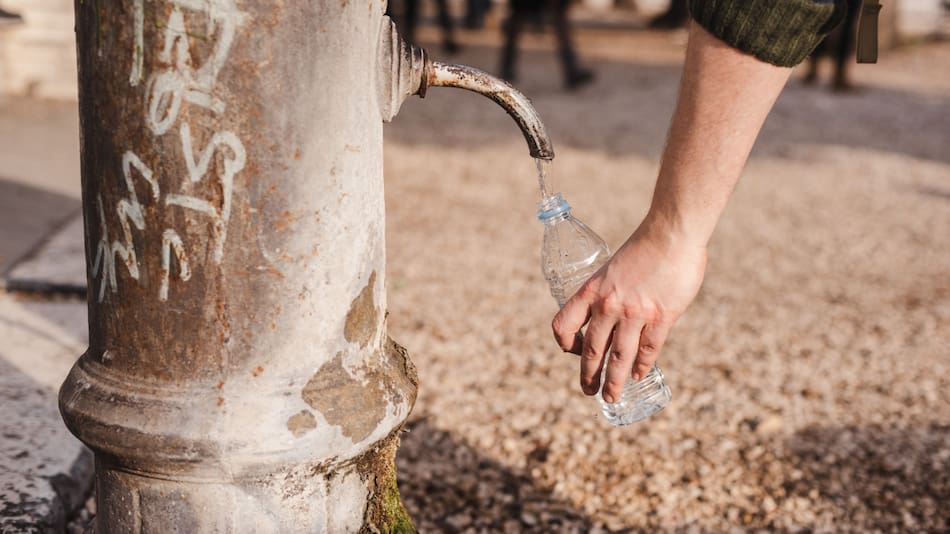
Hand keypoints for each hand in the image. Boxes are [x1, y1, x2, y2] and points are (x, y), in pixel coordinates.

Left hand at [551, 218, 706, 402]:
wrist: (671, 233)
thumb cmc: (644, 247)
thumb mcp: (612, 269)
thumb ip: (611, 293)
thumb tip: (615, 316)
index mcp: (591, 290)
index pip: (563, 324)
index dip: (565, 343)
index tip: (573, 351)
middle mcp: (608, 305)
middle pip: (592, 350)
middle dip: (588, 375)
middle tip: (588, 391)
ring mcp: (635, 313)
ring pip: (619, 358)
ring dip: (614, 381)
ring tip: (610, 397)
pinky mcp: (661, 317)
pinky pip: (648, 350)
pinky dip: (642, 367)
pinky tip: (639, 375)